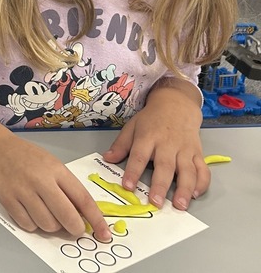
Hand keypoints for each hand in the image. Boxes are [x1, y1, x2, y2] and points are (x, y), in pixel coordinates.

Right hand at [0, 133, 110, 241]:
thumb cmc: (30, 159)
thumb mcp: (54, 166)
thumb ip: (69, 189)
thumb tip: (85, 216)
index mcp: (56, 170)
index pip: (82, 199)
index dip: (96, 219)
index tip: (104, 233)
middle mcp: (40, 180)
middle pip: (66, 216)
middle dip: (75, 228)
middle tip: (75, 228)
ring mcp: (22, 191)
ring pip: (47, 224)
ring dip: (52, 226)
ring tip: (48, 213)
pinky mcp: (8, 200)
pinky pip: (28, 225)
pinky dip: (34, 225)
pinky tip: (32, 212)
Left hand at [102, 79, 206, 209]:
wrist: (177, 105)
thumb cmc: (152, 119)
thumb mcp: (132, 127)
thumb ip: (121, 145)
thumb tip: (107, 159)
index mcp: (148, 137)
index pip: (139, 155)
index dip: (133, 171)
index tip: (128, 186)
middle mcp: (167, 144)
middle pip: (165, 166)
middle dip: (160, 185)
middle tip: (156, 202)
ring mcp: (185, 149)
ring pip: (187, 171)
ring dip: (184, 189)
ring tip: (179, 206)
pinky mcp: (198, 153)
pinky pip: (203, 170)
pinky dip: (202, 183)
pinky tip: (196, 194)